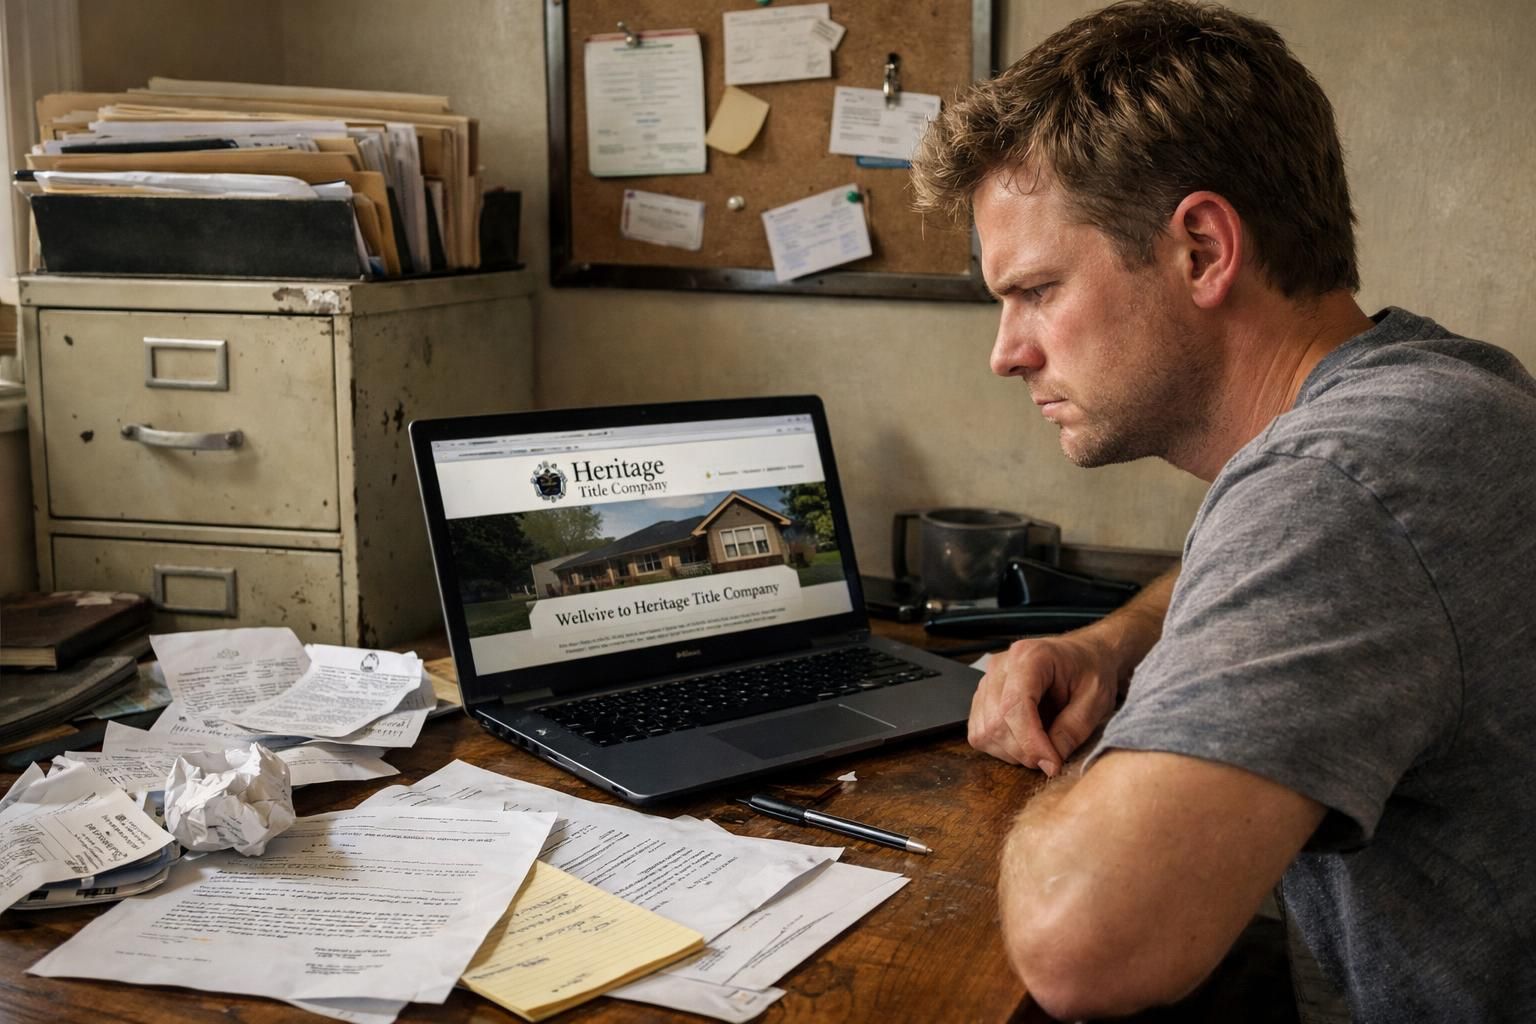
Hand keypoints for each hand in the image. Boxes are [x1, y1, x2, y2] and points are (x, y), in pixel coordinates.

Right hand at [968, 630, 1123, 773]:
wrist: (1082, 656)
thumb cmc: (1090, 671)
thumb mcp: (1096, 699)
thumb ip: (1074, 728)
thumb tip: (1049, 762)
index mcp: (1030, 657)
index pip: (1014, 706)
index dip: (1030, 742)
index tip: (1052, 764)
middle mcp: (1000, 666)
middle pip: (995, 722)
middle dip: (1024, 751)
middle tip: (1052, 759)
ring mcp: (987, 681)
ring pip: (984, 732)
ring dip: (1012, 752)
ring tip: (1040, 746)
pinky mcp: (982, 697)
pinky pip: (979, 733)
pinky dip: (1001, 747)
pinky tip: (1025, 740)